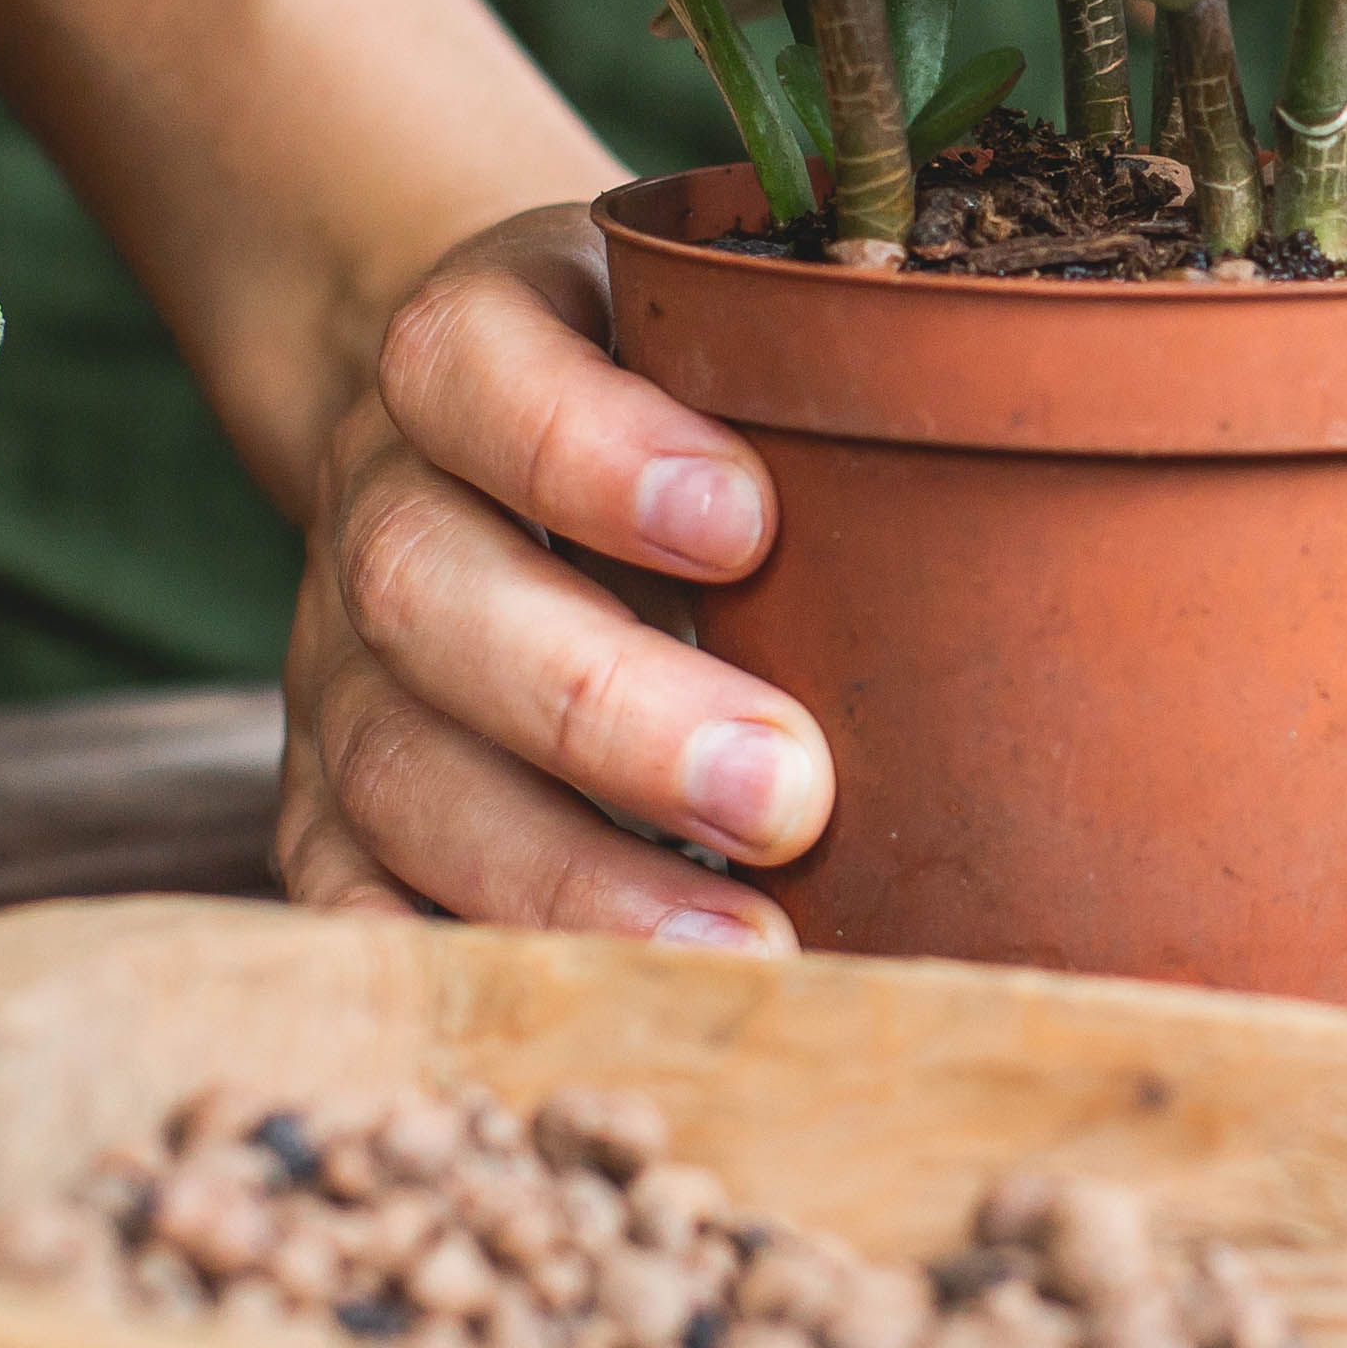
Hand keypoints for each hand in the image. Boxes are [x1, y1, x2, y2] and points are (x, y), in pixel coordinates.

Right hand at [275, 204, 828, 945]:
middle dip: (606, 706)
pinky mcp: (326, 803)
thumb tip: (1020, 502)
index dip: (583, 447)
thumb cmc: (667, 403)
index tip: (745, 522)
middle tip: (786, 792)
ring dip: (564, 872)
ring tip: (744, 940)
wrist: (469, 440)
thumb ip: (818, 384)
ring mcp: (335, 667)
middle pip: (428, 591)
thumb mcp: (720, 335)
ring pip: (394, 768)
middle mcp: (379, 506)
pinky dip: (442, 961)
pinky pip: (340, 896)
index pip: (472, 369)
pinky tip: (579, 1013)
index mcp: (463, 360)